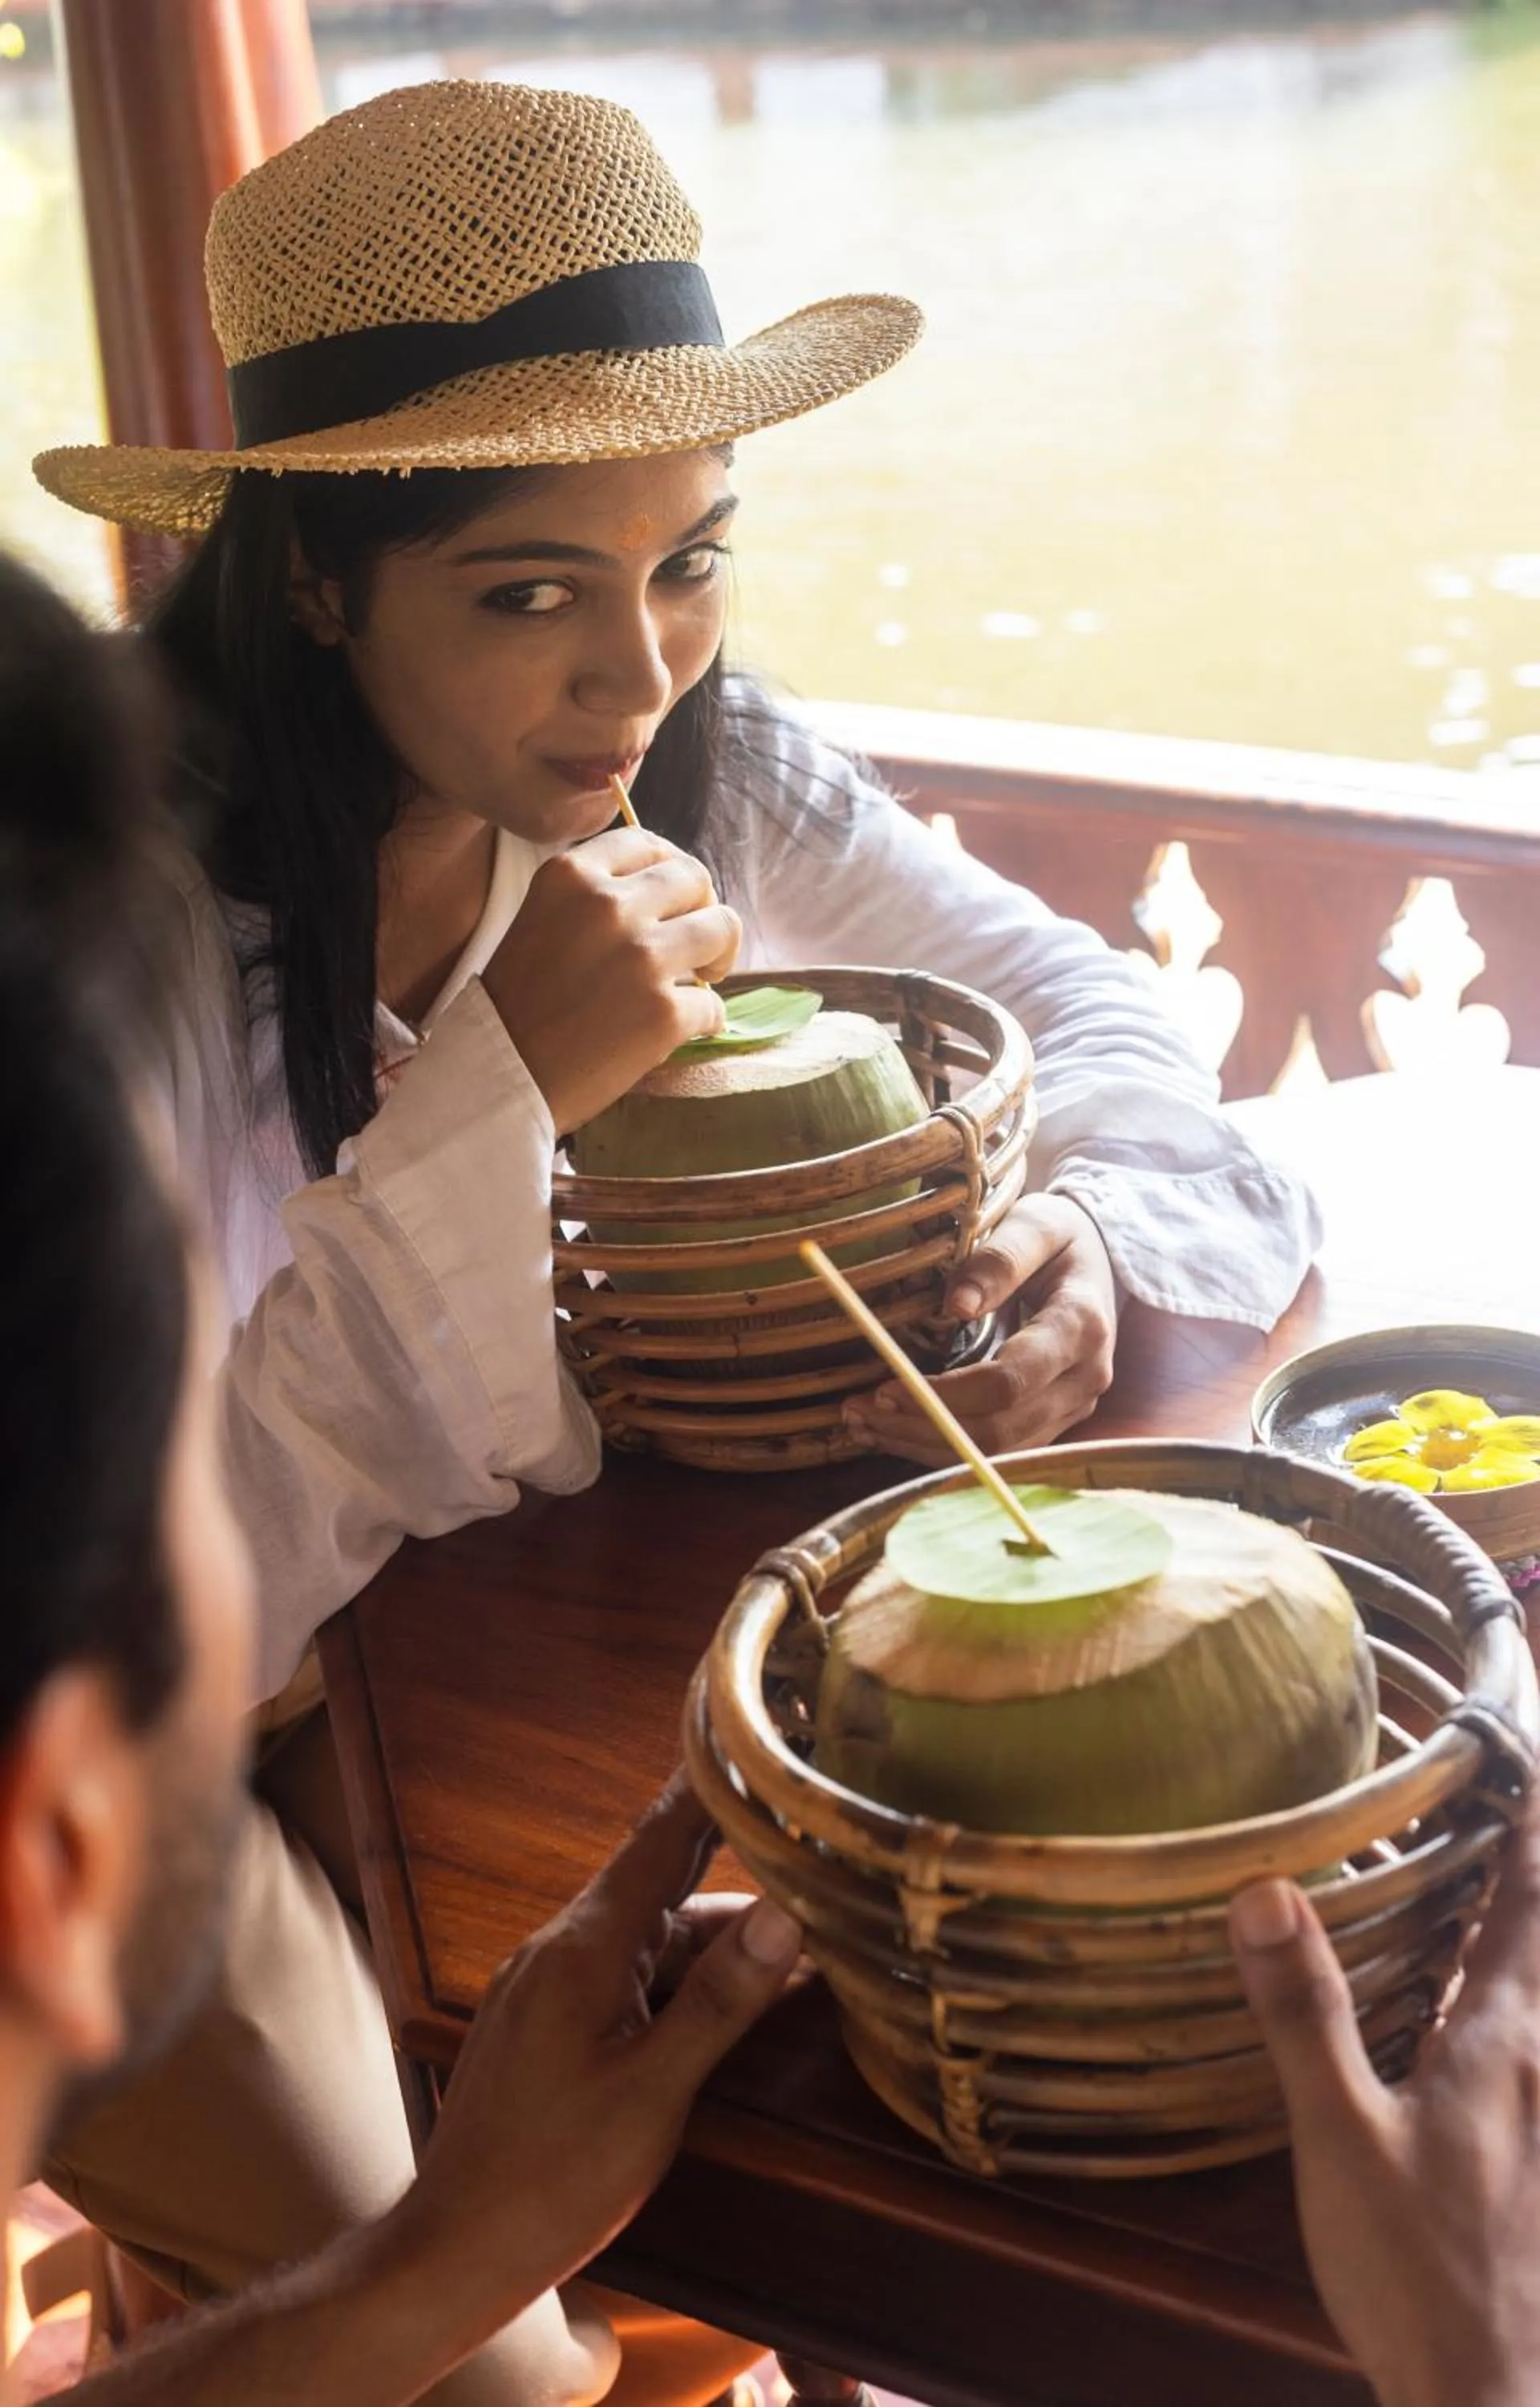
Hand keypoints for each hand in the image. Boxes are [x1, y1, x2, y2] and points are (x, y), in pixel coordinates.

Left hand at [389, 1775, 800, 2354]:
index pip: (658, 1841)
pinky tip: (727, 1991)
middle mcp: (559, 1950)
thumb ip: (720, 2001)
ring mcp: (546, 1988)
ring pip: (647, 1938)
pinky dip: (680, 1974)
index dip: (707, 1787)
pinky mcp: (544, 2026)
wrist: (453, 2252)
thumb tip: (787, 1915)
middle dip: (734, 1860)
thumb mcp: (654, 2094)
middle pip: (661, 1886)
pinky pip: (624, 1976)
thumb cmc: (553, 2180)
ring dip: (716, 1933)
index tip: (746, 1727)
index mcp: (583, 1949)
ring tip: (798, 1925)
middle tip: (804, 1827)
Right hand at [481, 827, 740, 1131]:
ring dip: (719, 956)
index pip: (648, 843)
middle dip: (704, 908)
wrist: (499, 1078)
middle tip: (696, 945)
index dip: (672, 869)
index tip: (676, 899)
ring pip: (721, 929)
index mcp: (571, 875)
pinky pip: (713, 1004)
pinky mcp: (663, 1013)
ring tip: (701, 981)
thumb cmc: (518, 1004)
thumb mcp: (543, 919)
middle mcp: (608, 905)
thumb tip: (671, 895)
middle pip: (694, 878)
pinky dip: (706, 1020)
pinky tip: (685, 1030)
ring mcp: (641, 958)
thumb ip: (597, 897)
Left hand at [843, 1194, 1117, 1462]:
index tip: (885, 1386)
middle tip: (855, 1410)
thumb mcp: (1035, 1226)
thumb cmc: (1061, 1238)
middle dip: (921, 1427)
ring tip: (861, 1423)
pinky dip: (941, 1446)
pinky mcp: (1052, 1421)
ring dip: (922, 1445)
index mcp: (1081, 1327)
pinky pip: (996, 1449)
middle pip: (997, 1430)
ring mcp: (1072, 1407)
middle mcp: (1084, 1379)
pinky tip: (893, 1430)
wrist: (1099, 1262)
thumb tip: (956, 1305)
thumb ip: (1000, 1260)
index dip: (944, 1394)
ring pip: (995, 1451)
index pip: (1008, 1383)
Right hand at [1229, 1788, 1539, 2406]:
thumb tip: (1267, 1886)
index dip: (1525, 1829)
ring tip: (1482, 1909)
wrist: (1489, 2401)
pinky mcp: (1536, 2176)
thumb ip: (1306, 2011)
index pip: (1524, 1905)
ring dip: (1518, 1948)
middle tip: (1503, 1813)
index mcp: (1503, 2044)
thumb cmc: (1417, 2270)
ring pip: (1539, 2010)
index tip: (1518, 1760)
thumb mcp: (1340, 2139)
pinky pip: (1531, 2066)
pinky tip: (1463, 2034)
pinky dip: (1511, 2015)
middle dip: (1526, 1878)